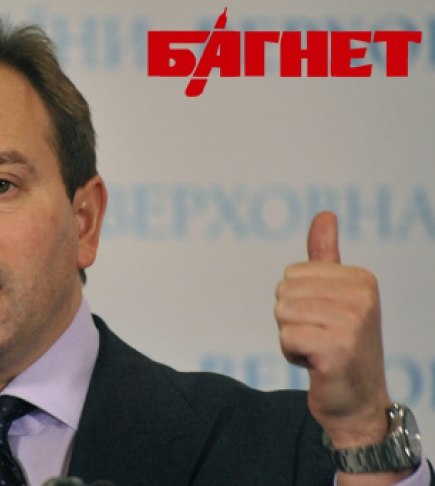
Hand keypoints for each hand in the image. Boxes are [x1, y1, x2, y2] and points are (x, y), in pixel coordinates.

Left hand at [275, 211, 390, 447]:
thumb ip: (327, 255)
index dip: (297, 300)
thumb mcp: (337, 295)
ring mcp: (353, 324)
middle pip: (283, 292)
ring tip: (318, 350)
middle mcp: (362, 298)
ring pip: (282, 314)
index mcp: (362, 279)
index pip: (292, 273)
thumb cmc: (341, 345)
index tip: (324, 321)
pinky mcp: (337, 349)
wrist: (356, 402)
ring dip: (290, 337)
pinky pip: (286, 337)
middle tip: (319, 338)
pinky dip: (291, 354)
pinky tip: (316, 364)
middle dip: (290, 319)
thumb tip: (324, 214)